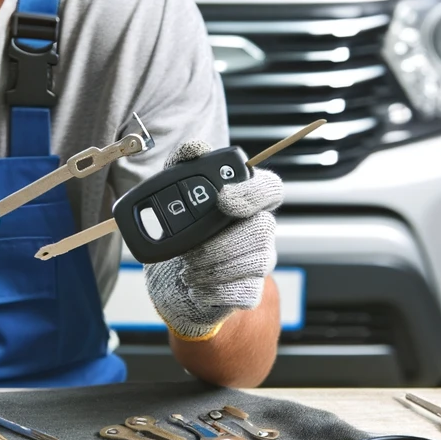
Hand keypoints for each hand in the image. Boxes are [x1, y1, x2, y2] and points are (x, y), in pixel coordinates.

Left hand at [144, 140, 282, 339]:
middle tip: (191, 249)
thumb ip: (183, 164)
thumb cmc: (181, 227)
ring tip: (187, 268)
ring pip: (256, 261)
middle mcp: (259, 228)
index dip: (253, 192)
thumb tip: (197, 148)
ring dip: (213, 266)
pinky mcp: (250, 289)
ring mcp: (259, 260)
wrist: (170, 275)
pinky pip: (244, 291)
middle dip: (222, 240)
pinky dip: (213, 291)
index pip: (270, 188)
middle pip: (263, 228)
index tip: (223, 198)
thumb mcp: (173, 190)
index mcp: (246, 200)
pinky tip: (195, 286)